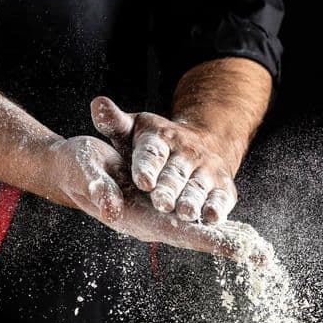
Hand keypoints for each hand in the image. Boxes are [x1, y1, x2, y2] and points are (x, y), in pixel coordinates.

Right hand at [47, 136, 270, 263]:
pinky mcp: (164, 208)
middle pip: (199, 238)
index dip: (210, 241)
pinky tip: (241, 234)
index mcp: (138, 218)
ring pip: (202, 232)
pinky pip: (197, 220)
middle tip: (264, 259)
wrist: (72, 169)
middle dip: (230, 247)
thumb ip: (97, 188)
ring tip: (262, 254)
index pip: (182, 233)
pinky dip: (220, 226)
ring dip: (231, 242)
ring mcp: (161, 217)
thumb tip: (111, 206)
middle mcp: (154, 222)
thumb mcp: (85, 171)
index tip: (238, 250)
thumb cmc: (77, 168)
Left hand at [89, 96, 237, 223]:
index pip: (152, 153)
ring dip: (193, 200)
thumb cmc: (157, 145)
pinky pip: (221, 199)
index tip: (143, 182)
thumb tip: (98, 104)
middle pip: (176, 174)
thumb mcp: (134, 129)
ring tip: (187, 213)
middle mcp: (187, 153)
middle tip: (162, 203)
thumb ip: (114, 123)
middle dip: (169, 189)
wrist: (203, 145)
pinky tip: (212, 219)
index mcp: (162, 138)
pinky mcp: (223, 187)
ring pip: (198, 188)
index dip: (147, 167)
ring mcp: (207, 170)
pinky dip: (218, 208)